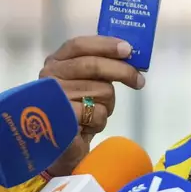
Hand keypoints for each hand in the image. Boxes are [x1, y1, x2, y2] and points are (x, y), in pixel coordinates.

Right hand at [38, 36, 144, 175]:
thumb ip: (101, 67)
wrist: (60, 147)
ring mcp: (53, 97)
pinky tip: (88, 126)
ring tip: (96, 113)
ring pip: (101, 90)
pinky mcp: (61, 117)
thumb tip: (129, 55)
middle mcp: (50, 76)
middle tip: (139, 81)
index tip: (128, 49)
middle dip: (122, 71)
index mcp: (55, 63)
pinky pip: (98, 112)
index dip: (105, 44)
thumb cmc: (77, 111)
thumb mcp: (88, 82)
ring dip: (108, 104)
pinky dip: (101, 120)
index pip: (79, 45)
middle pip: (93, 65)